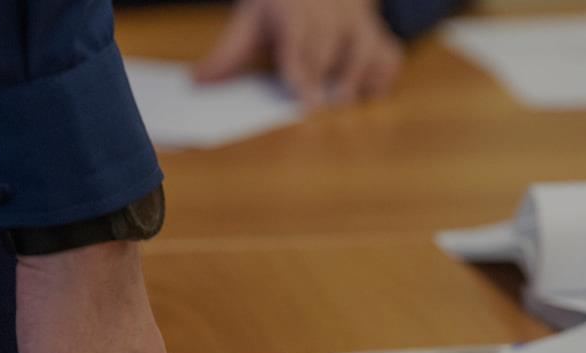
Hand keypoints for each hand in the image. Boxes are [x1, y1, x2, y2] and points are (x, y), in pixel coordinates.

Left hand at [194, 0, 403, 106]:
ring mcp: (357, 21)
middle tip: (318, 109)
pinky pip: (387, 54)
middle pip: (330, 48)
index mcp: (294, 7)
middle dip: (324, 78)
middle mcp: (330, 11)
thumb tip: (197, 82)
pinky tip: (370, 92)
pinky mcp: (376, 33)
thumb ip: (227, 54)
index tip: (302, 100)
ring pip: (364, 48)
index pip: (298, 40)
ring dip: (357, 77)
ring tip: (344, 102)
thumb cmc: (281, 7)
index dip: (301, 71)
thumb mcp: (251, 21)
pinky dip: (382, 73)